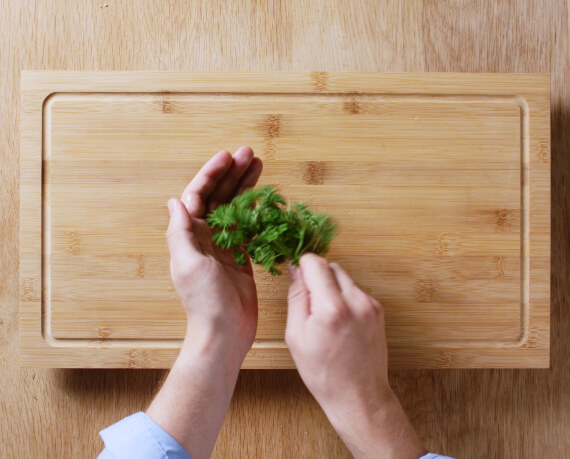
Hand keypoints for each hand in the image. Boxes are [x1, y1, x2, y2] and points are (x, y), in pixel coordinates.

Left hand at [147, 147, 262, 458]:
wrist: (224, 331)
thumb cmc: (204, 301)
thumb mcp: (189, 263)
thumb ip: (180, 232)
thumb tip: (174, 201)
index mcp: (189, 235)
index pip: (198, 195)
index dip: (212, 174)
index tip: (228, 157)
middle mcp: (205, 237)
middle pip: (218, 197)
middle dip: (233, 174)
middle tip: (250, 154)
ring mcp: (223, 246)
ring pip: (234, 208)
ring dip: (245, 187)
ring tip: (259, 167)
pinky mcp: (240, 257)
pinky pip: (247, 226)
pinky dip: (255, 211)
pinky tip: (265, 199)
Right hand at [286, 254, 424, 458]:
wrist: (359, 396)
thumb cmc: (324, 373)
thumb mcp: (296, 336)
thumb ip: (296, 297)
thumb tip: (295, 269)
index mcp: (332, 308)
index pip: (315, 262)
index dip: (302, 267)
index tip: (297, 279)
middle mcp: (356, 301)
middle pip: (331, 266)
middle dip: (317, 278)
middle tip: (310, 305)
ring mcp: (370, 305)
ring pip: (344, 277)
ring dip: (331, 288)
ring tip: (326, 317)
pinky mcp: (378, 310)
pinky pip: (355, 291)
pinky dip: (344, 298)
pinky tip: (340, 322)